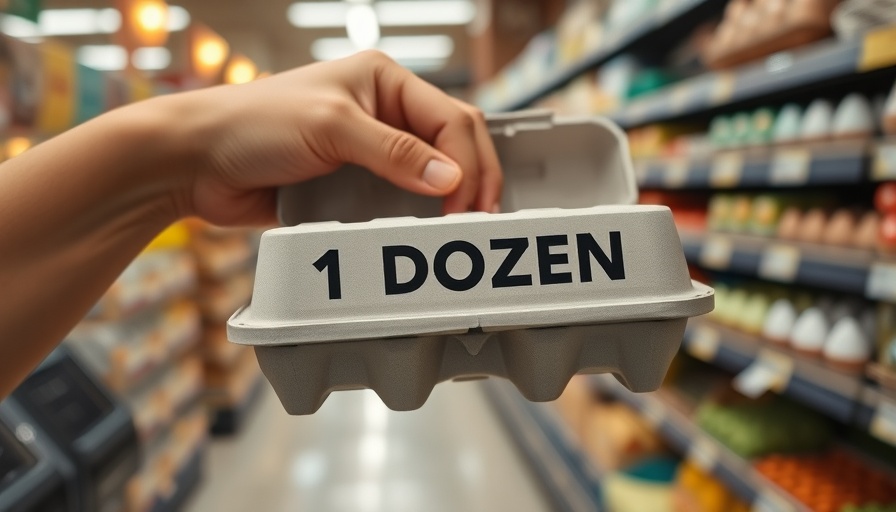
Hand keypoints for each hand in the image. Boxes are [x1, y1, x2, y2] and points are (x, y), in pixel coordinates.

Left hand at [169, 50, 502, 225]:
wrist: (198, 162)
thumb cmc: (253, 123)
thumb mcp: (331, 128)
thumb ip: (394, 152)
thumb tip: (450, 179)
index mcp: (385, 81)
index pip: (451, 118)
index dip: (467, 162)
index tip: (464, 204)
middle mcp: (384, 112)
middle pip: (451, 144)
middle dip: (470, 180)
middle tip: (475, 219)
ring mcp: (370, 149)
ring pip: (431, 175)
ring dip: (448, 200)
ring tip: (456, 230)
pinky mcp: (354, 183)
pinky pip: (398, 200)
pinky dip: (414, 216)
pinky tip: (421, 231)